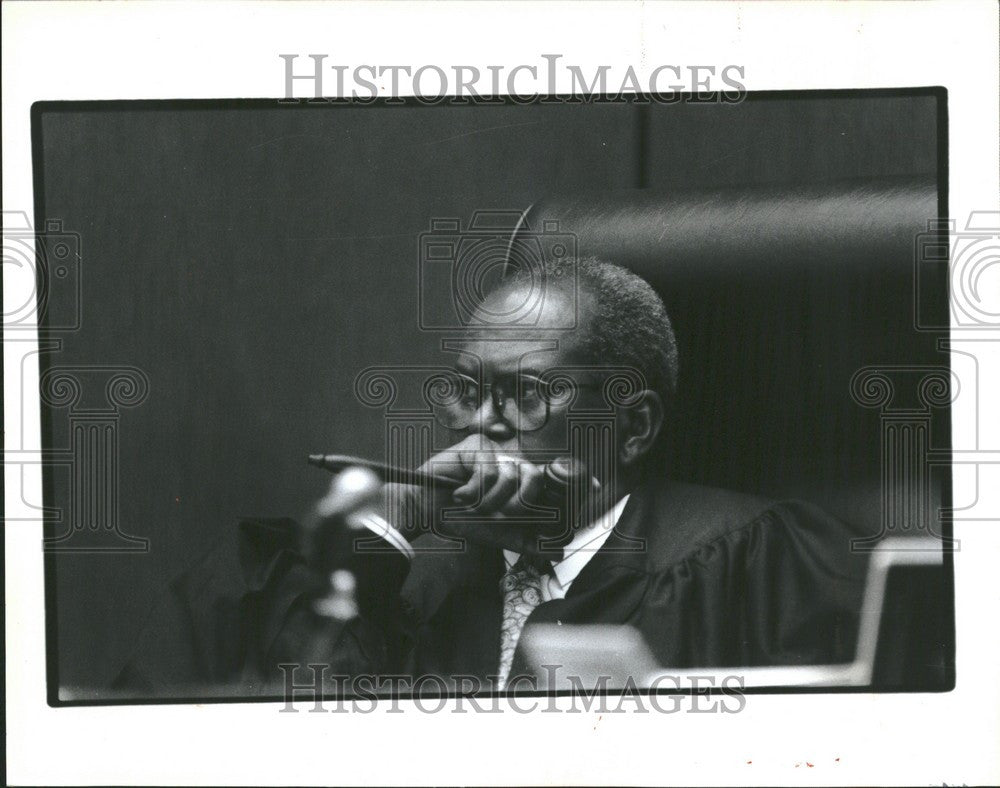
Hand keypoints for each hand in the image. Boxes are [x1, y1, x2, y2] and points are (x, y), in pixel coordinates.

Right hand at [389, 435, 599, 556]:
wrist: (426, 511)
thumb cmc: (461, 518)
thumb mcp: (498, 534)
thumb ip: (527, 541)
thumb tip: (557, 551)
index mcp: (520, 482)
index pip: (553, 475)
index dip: (575, 477)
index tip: (595, 485)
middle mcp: (511, 464)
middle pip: (536, 477)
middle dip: (520, 505)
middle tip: (499, 516)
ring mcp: (494, 452)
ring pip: (513, 475)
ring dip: (492, 501)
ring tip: (474, 506)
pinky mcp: (476, 446)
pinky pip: (489, 471)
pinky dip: (474, 491)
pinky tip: (461, 495)